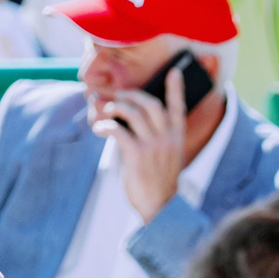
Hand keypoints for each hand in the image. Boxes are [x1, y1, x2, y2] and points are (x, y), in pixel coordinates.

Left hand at [96, 70, 189, 222]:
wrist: (159, 206)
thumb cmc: (158, 181)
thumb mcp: (165, 157)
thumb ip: (155, 138)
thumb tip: (129, 120)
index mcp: (177, 138)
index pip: (178, 108)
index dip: (176, 88)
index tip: (174, 71)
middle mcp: (168, 138)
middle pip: (151, 104)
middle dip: (132, 94)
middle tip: (120, 95)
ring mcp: (154, 145)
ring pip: (133, 112)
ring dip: (116, 107)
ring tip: (107, 111)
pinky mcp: (137, 154)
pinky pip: (118, 130)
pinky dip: (105, 126)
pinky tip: (100, 129)